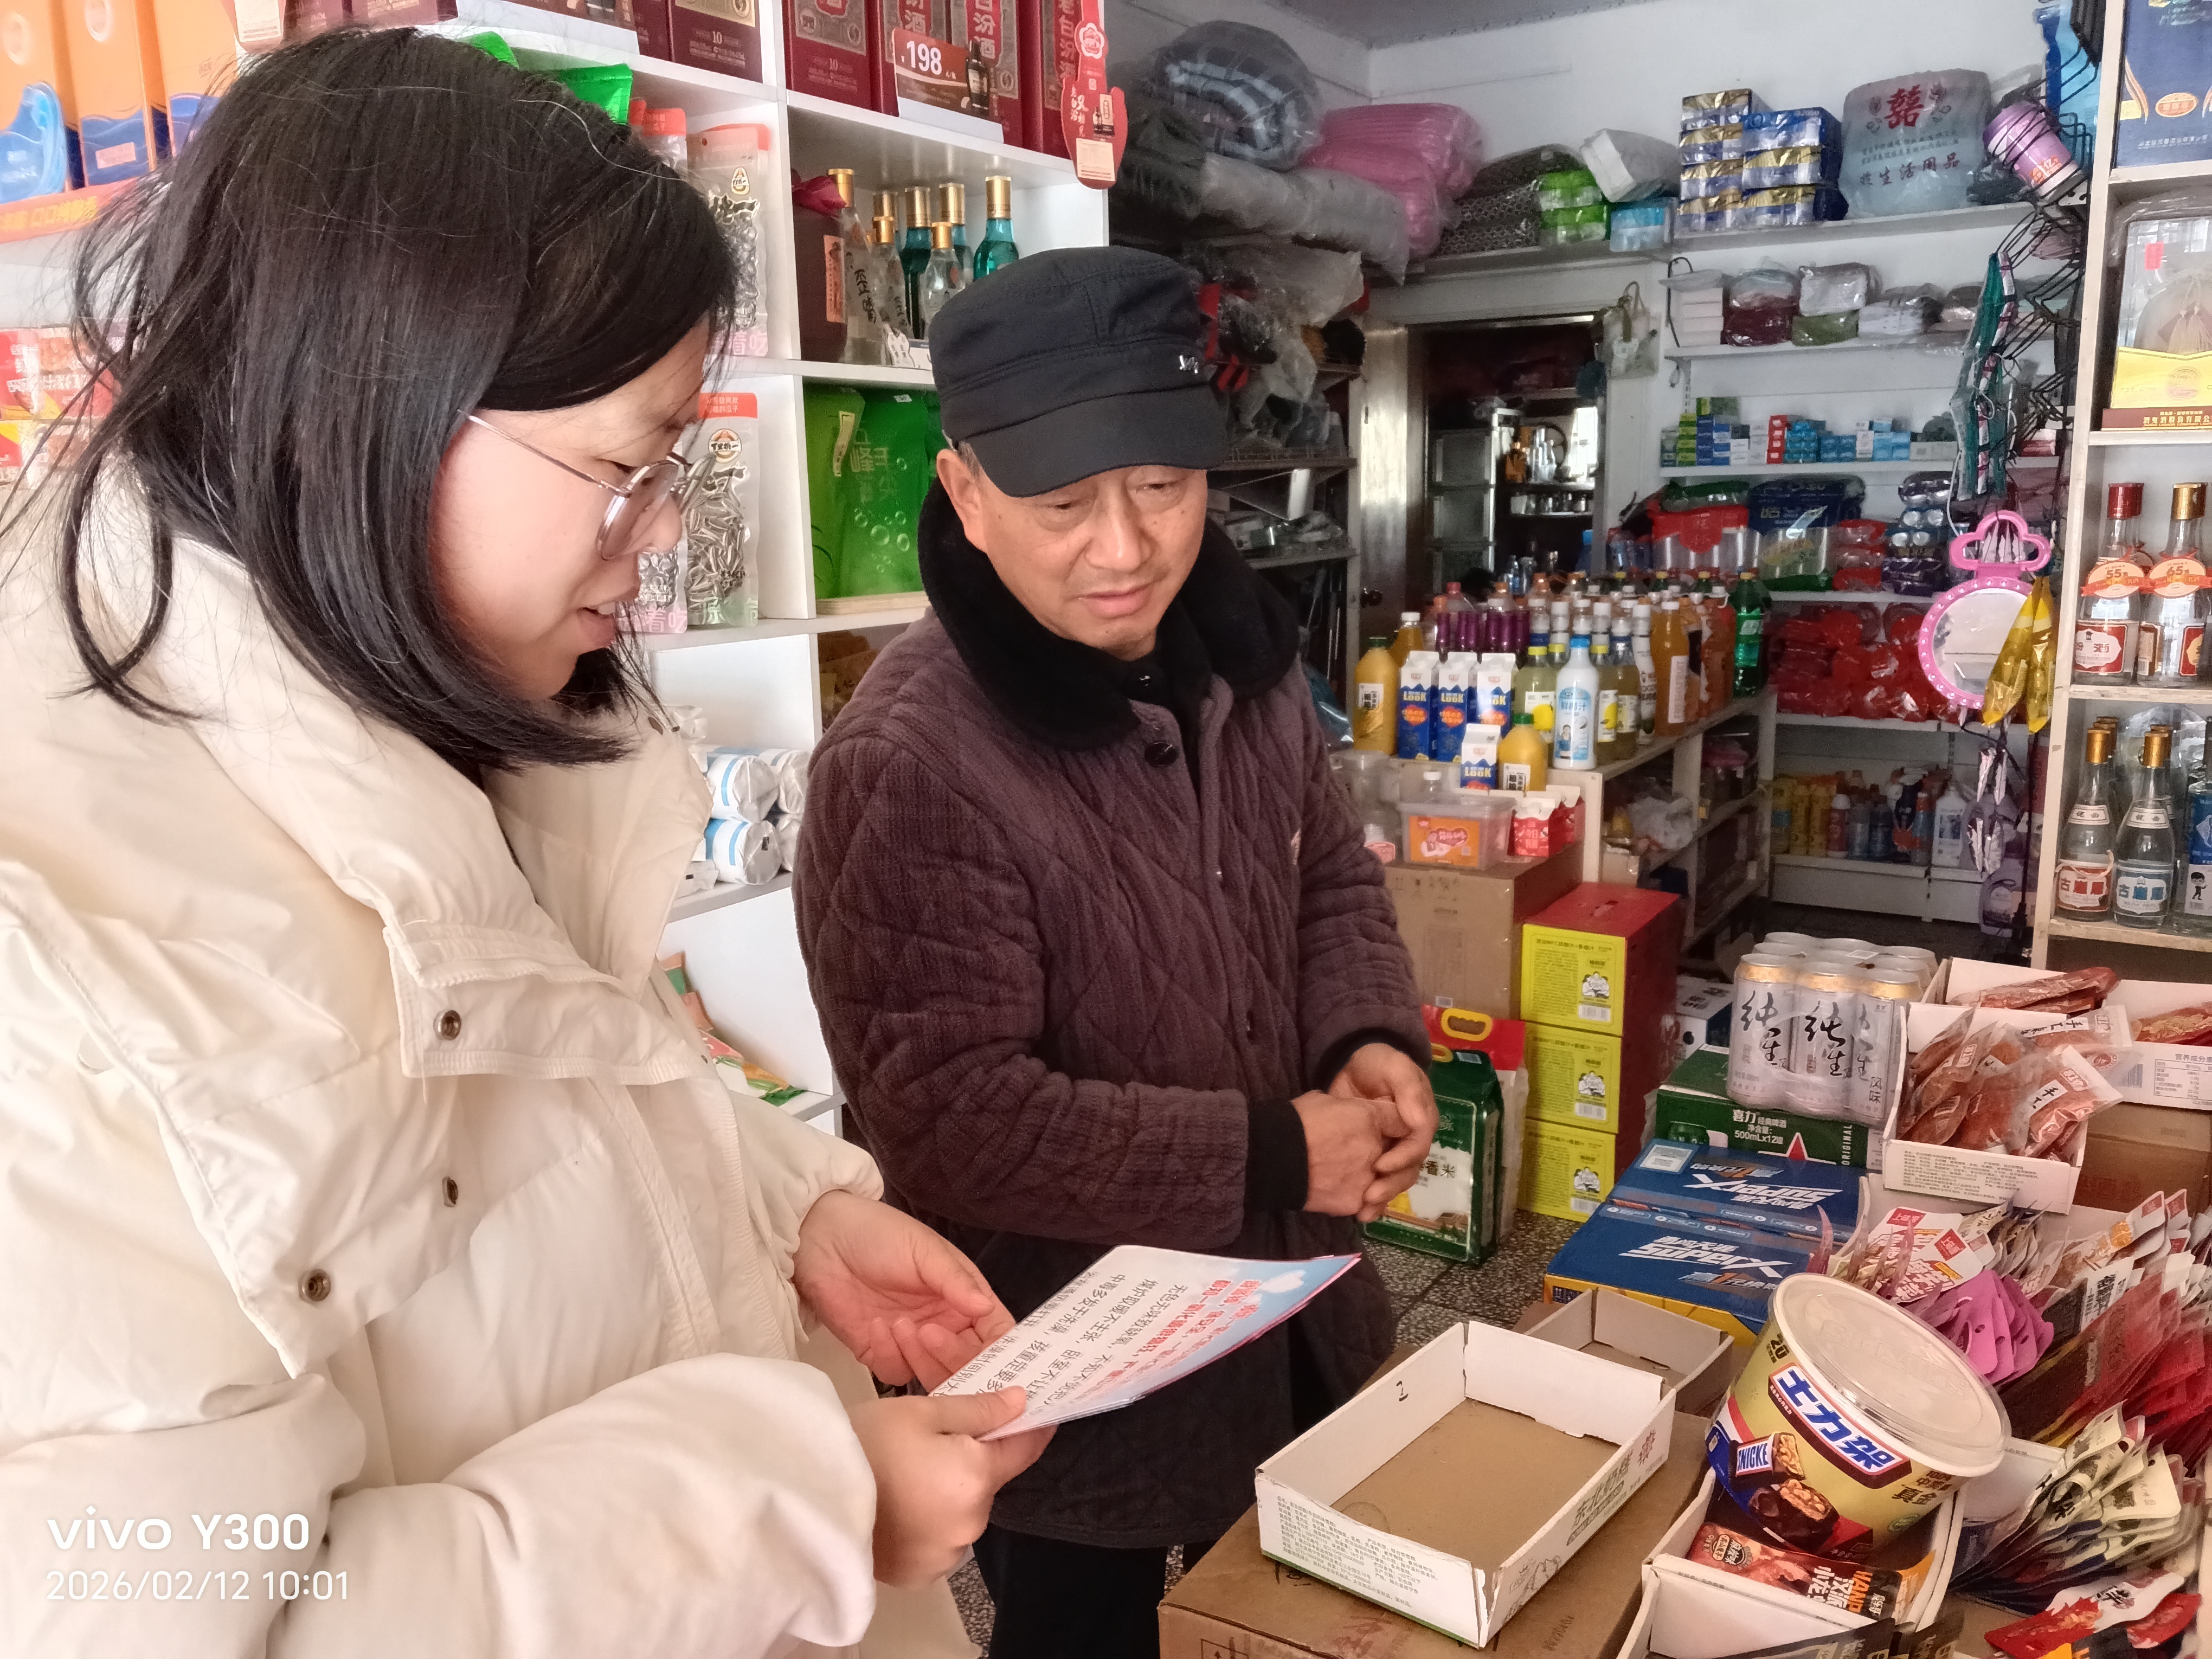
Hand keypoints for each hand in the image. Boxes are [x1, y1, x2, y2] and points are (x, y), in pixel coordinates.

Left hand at [795, 1190, 1013, 1387]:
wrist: (820, 1241)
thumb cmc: (879, 1234)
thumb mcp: (924, 1250)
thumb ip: (955, 1281)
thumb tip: (985, 1307)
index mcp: (963, 1296)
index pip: (995, 1333)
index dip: (1002, 1352)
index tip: (999, 1364)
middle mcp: (944, 1324)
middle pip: (968, 1363)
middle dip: (956, 1357)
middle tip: (932, 1334)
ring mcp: (912, 1343)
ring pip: (935, 1376)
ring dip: (922, 1358)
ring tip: (901, 1325)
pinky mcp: (880, 1353)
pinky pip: (896, 1372)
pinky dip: (889, 1355)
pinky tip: (874, 1326)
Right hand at [853, 1389, 1054, 1587]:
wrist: (809, 1500)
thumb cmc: (864, 1445)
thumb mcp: (920, 1411)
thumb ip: (977, 1409)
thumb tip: (1021, 1402)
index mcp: (978, 1478)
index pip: (1023, 1450)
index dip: (1030, 1428)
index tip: (1033, 1413)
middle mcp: (972, 1523)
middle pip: (986, 1481)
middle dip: (970, 1460)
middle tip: (931, 1439)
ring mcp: (946, 1554)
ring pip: (961, 1512)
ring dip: (947, 1494)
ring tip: (904, 1473)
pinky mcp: (920, 1574)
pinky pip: (938, 1540)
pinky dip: (927, 1522)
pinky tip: (896, 1505)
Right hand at [1293, 1091, 1392, 1220]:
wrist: (1269, 1157)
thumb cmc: (1293, 1122)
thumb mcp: (1323, 1100)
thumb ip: (1348, 1109)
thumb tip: (1349, 1114)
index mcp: (1370, 1118)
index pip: (1398, 1121)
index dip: (1390, 1124)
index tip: (1381, 1128)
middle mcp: (1376, 1149)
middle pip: (1393, 1153)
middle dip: (1379, 1153)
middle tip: (1355, 1154)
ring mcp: (1367, 1179)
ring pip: (1381, 1181)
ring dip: (1370, 1180)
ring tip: (1344, 1176)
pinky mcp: (1355, 1202)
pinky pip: (1364, 1202)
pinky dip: (1355, 1198)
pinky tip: (1339, 1192)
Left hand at [1330, 1043, 1438, 1214]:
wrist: (1351, 1069)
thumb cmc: (1376, 1064)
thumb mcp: (1392, 1064)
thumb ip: (1408, 1088)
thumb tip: (1420, 1122)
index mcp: (1421, 1117)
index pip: (1418, 1143)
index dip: (1403, 1157)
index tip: (1381, 1165)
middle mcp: (1412, 1138)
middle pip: (1409, 1169)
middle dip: (1391, 1185)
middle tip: (1369, 1196)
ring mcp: (1395, 1150)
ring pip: (1397, 1181)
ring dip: (1383, 1197)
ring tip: (1363, 1210)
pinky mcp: (1376, 1158)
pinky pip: (1381, 1183)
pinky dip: (1373, 1201)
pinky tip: (1361, 1215)